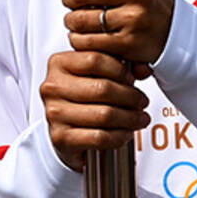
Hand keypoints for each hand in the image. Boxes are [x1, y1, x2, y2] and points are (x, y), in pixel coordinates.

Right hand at [41, 49, 151, 170]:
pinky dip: (119, 136)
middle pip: (102, 88)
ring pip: (104, 114)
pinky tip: (126, 133)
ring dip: (129, 118)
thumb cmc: (81, 97)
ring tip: (140, 118)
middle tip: (142, 101)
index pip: (95, 60)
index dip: (120, 69)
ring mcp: (54, 113)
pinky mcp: (60, 138)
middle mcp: (52, 87)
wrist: (64, 131)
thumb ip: (117, 65)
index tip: (132, 79)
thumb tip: (144, 69)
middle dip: (130, 97)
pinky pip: (99, 137)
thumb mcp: (95, 74)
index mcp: (59, 64)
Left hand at [59, 0, 174, 75]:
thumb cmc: (148, 0)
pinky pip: (87, 41)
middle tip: (72, 1)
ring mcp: (134, 17)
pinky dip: (79, 39)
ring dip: (71, 21)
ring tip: (78, 19)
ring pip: (80, 19)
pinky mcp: (128, 42)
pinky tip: (86, 35)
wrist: (174, 31)